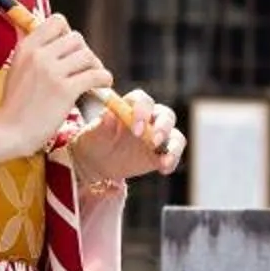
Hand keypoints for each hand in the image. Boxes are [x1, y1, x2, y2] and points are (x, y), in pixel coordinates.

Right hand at [0, 15, 110, 166]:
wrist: (7, 132)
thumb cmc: (14, 105)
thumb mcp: (16, 68)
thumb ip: (32, 51)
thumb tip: (45, 33)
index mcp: (27, 47)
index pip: (57, 21)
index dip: (68, 33)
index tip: (69, 50)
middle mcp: (39, 55)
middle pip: (76, 38)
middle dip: (83, 52)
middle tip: (83, 68)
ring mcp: (53, 72)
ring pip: (88, 55)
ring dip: (95, 66)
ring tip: (93, 78)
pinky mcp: (66, 90)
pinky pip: (96, 75)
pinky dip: (104, 79)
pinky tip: (102, 86)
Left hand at [67, 88, 184, 185]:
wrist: (97, 161)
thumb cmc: (95, 141)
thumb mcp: (93, 134)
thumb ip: (102, 125)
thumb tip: (109, 115)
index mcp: (131, 106)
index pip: (142, 100)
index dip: (142, 112)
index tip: (135, 129)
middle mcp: (149, 118)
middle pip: (165, 115)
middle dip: (163, 127)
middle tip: (153, 141)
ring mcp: (157, 135)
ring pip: (175, 134)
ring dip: (173, 146)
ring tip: (164, 159)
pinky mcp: (160, 153)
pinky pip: (173, 154)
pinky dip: (172, 161)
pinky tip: (163, 169)